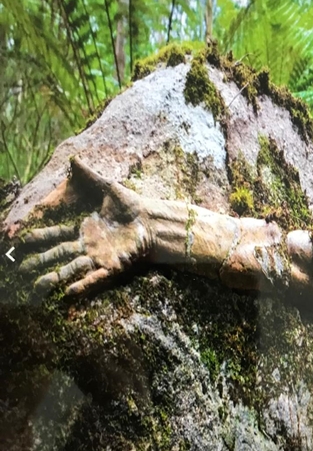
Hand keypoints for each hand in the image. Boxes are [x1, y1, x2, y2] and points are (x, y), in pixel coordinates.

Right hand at [20, 158, 150, 295]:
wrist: (153, 220)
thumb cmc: (131, 205)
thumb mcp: (109, 188)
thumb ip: (90, 176)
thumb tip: (74, 158)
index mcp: (85, 228)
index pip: (57, 235)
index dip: (41, 238)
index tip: (24, 241)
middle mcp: (89, 245)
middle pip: (59, 255)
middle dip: (41, 261)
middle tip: (22, 268)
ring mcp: (100, 257)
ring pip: (73, 268)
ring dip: (56, 276)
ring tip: (39, 285)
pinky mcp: (114, 266)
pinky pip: (96, 278)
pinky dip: (83, 284)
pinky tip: (69, 292)